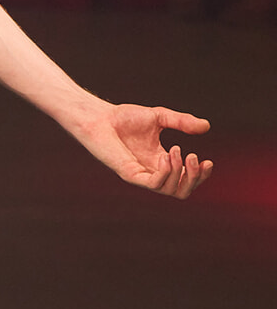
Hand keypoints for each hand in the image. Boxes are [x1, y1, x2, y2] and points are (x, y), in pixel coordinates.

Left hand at [76, 103, 212, 198]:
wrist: (100, 118)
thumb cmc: (125, 118)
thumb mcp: (160, 116)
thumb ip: (182, 122)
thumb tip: (206, 127)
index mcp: (161, 162)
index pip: (186, 180)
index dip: (200, 176)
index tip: (208, 162)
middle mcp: (152, 172)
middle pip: (181, 192)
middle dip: (194, 179)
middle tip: (193, 157)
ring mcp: (141, 175)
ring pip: (170, 191)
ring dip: (179, 172)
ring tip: (177, 151)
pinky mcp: (129, 174)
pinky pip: (153, 184)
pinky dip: (165, 172)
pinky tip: (166, 155)